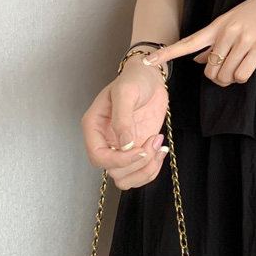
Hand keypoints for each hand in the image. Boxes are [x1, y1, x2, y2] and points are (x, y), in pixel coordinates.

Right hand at [80, 58, 170, 189]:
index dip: (118, 160)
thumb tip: (124, 145)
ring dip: (146, 169)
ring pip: (127, 178)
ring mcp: (121, 148)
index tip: (139, 150)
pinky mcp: (137, 150)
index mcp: (94, 127)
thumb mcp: (126, 92)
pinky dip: (153, 168)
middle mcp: (105, 141)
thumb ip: (123, 118)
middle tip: (153, 142)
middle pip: (114, 171)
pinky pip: (141, 172)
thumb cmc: (134, 79)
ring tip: (159, 147)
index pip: (98, 157)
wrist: (150, 78)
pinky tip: (161, 149)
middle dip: (138, 163)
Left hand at [146, 0, 255, 86]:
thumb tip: (196, 61)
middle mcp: (226, 33)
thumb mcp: (229, 22)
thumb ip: (211, 42)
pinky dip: (241, 78)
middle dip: (215, 77)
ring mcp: (243, 40)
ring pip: (225, 73)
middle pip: (209, 69)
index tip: (148, 62)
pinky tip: (245, 70)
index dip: (166, 54)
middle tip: (224, 75)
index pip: (186, 43)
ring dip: (229, 79)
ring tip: (237, 70)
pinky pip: (242, 74)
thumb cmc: (255, 11)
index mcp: (216, 26)